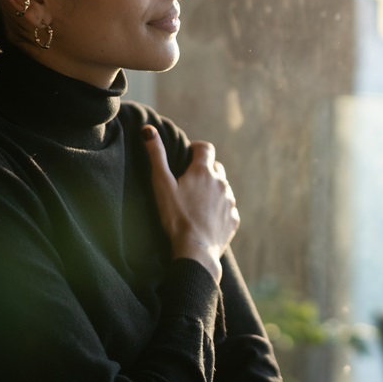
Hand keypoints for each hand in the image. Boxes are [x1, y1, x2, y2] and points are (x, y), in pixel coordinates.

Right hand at [142, 125, 239, 282]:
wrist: (195, 251)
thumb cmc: (175, 217)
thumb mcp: (162, 185)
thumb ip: (156, 156)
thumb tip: (148, 130)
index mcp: (204, 172)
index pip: (206, 148)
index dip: (197, 149)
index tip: (189, 155)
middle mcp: (221, 183)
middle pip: (216, 168)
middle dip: (205, 170)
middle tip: (190, 183)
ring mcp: (230, 201)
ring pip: (223, 188)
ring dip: (213, 190)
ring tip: (197, 203)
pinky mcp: (234, 219)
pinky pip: (228, 208)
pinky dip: (219, 210)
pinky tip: (206, 219)